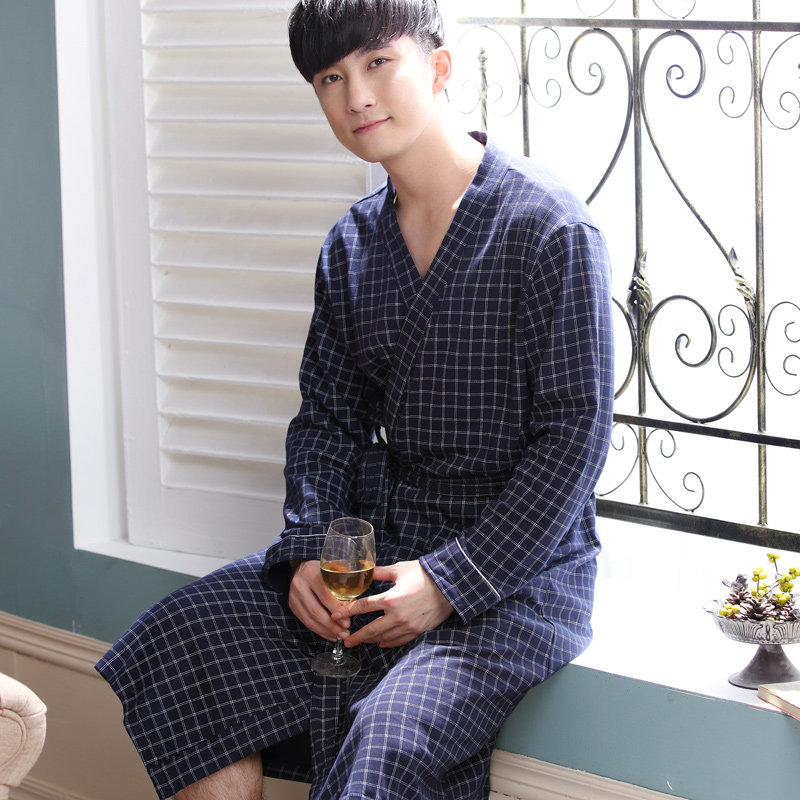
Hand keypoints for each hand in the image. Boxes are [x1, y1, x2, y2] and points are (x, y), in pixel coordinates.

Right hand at [288, 560, 349, 641]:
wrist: (302, 565)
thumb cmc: (323, 569)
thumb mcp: (333, 568)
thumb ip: (343, 583)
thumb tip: (356, 604)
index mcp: (312, 574)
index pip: (325, 596)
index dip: (336, 611)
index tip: (347, 621)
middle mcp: (300, 585)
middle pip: (316, 611)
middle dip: (332, 626)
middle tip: (345, 632)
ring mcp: (294, 596)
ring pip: (309, 619)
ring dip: (326, 631)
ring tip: (339, 636)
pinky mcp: (292, 605)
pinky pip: (305, 622)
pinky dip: (319, 630)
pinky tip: (329, 635)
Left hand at [332, 560, 453, 648]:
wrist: (449, 585)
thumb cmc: (424, 574)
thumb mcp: (399, 569)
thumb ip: (379, 573)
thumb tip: (364, 570)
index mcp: (390, 598)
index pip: (363, 607)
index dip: (348, 612)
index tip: (337, 616)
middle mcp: (397, 615)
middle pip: (371, 630)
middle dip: (356, 637)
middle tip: (346, 641)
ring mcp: (408, 626)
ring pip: (384, 638)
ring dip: (371, 640)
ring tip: (361, 642)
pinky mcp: (417, 630)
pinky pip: (399, 641)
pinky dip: (388, 643)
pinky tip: (381, 643)